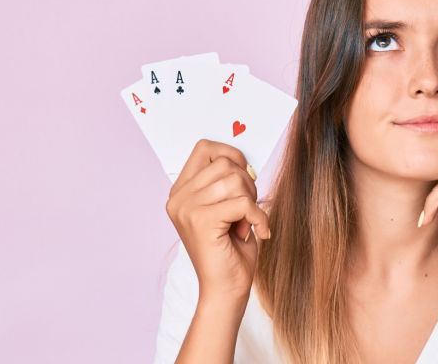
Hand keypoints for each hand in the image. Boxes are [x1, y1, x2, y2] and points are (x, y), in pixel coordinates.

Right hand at [166, 139, 270, 302]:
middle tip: (247, 210)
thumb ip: (227, 181)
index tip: (245, 175)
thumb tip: (244, 160)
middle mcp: (178, 198)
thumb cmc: (231, 249)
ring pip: (235, 181)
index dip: (231, 154)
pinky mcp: (200, 221)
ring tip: (247, 222)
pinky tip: (259, 232)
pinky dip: (258, 216)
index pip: (204, 148)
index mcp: (180, 191)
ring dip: (252, 201)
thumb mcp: (227, 207)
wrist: (226, 289)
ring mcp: (186, 208)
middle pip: (225, 163)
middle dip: (247, 184)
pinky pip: (242, 202)